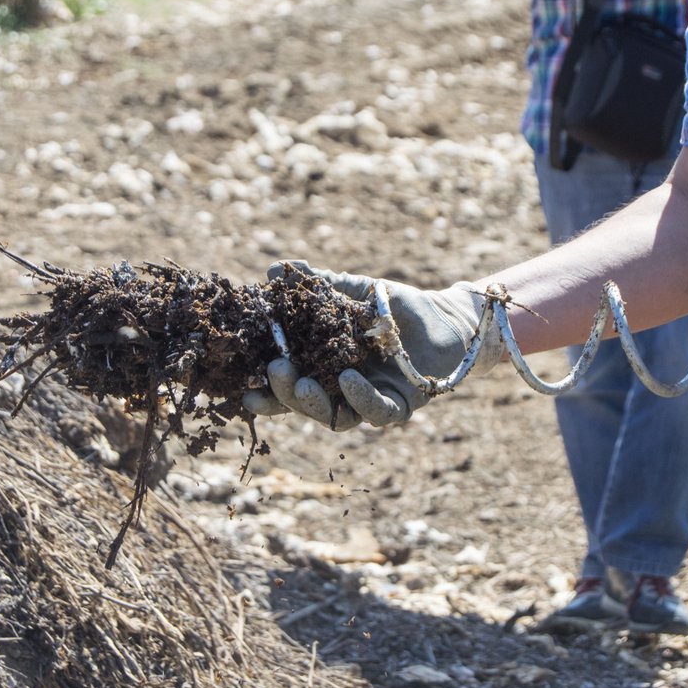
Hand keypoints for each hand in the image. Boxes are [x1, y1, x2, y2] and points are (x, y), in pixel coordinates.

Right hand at [243, 261, 501, 428]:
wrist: (444, 316)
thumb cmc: (393, 306)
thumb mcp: (351, 291)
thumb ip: (317, 285)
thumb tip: (276, 270)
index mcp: (323, 368)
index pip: (288, 386)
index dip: (265, 390)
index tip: (243, 386)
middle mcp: (342, 392)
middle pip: (305, 407)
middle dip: (284, 395)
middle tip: (275, 372)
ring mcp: (370, 401)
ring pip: (336, 417)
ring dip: (314, 404)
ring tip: (301, 384)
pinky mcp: (401, 406)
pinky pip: (377, 412)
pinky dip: (360, 398)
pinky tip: (348, 379)